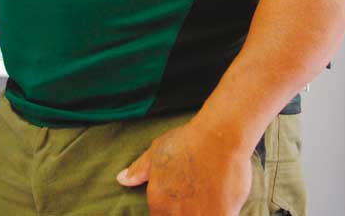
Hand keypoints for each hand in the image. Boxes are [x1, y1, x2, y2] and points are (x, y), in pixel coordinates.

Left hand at [116, 117, 252, 214]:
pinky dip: (221, 211)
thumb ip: (139, 169)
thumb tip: (121, 179)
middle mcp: (177, 215)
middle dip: (185, 211)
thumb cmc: (188, 140)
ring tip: (206, 196)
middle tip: (194, 195)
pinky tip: (223, 200)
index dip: (169, 209)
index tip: (179, 198)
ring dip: (201, 212)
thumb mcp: (158, 151)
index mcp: (158, 203)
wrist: (221, 136)